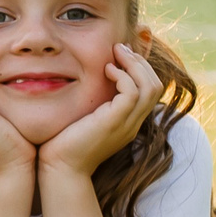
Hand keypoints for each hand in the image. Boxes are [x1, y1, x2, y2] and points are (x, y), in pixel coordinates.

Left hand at [38, 44, 163, 179]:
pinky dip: (123, 76)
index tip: (120, 54)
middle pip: (156, 85)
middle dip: (141, 62)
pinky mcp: (114, 123)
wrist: (59, 169)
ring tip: (116, 52)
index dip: (140, 69)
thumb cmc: (63, 144)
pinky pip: (132, 93)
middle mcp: (133, 123)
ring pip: (150, 87)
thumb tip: (81, 81)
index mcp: (128, 122)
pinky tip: (106, 69)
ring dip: (135, 64)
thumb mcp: (82, 118)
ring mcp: (126, 124)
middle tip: (121, 47)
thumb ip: (91, 103)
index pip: (150, 90)